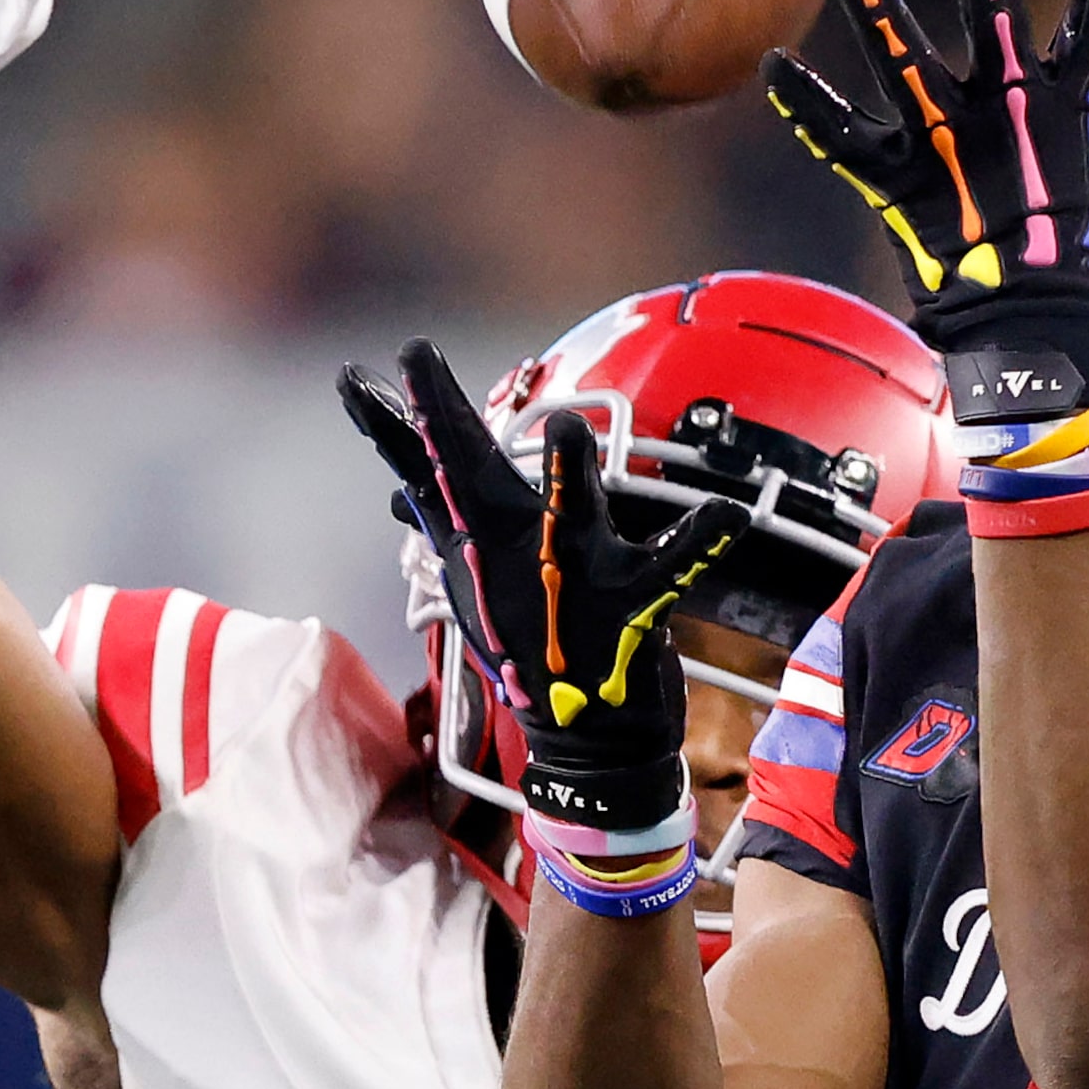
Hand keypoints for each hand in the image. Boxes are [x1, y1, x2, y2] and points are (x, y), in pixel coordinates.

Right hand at [339, 345, 748, 833]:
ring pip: (569, 514)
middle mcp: (520, 548)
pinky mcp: (634, 604)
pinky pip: (674, 566)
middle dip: (446, 414)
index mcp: (485, 537)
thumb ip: (444, 527)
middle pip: (476, 473)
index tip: (359, 376)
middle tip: (415, 353)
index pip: (432, 468)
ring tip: (567, 425)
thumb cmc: (537, 645)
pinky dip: (702, 540)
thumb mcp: (478, 583)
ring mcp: (576, 575)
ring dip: (569, 473)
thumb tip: (397, 494)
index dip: (399, 421)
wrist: (585, 736)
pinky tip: (728, 513)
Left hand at [762, 0, 1088, 414]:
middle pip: (992, 5)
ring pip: (901, 56)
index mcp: (1075, 110)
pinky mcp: (896, 185)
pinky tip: (769, 67)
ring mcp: (947, 144)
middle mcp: (1007, 110)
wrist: (1044, 345)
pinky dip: (804, 107)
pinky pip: (840, 141)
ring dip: (871, 1)